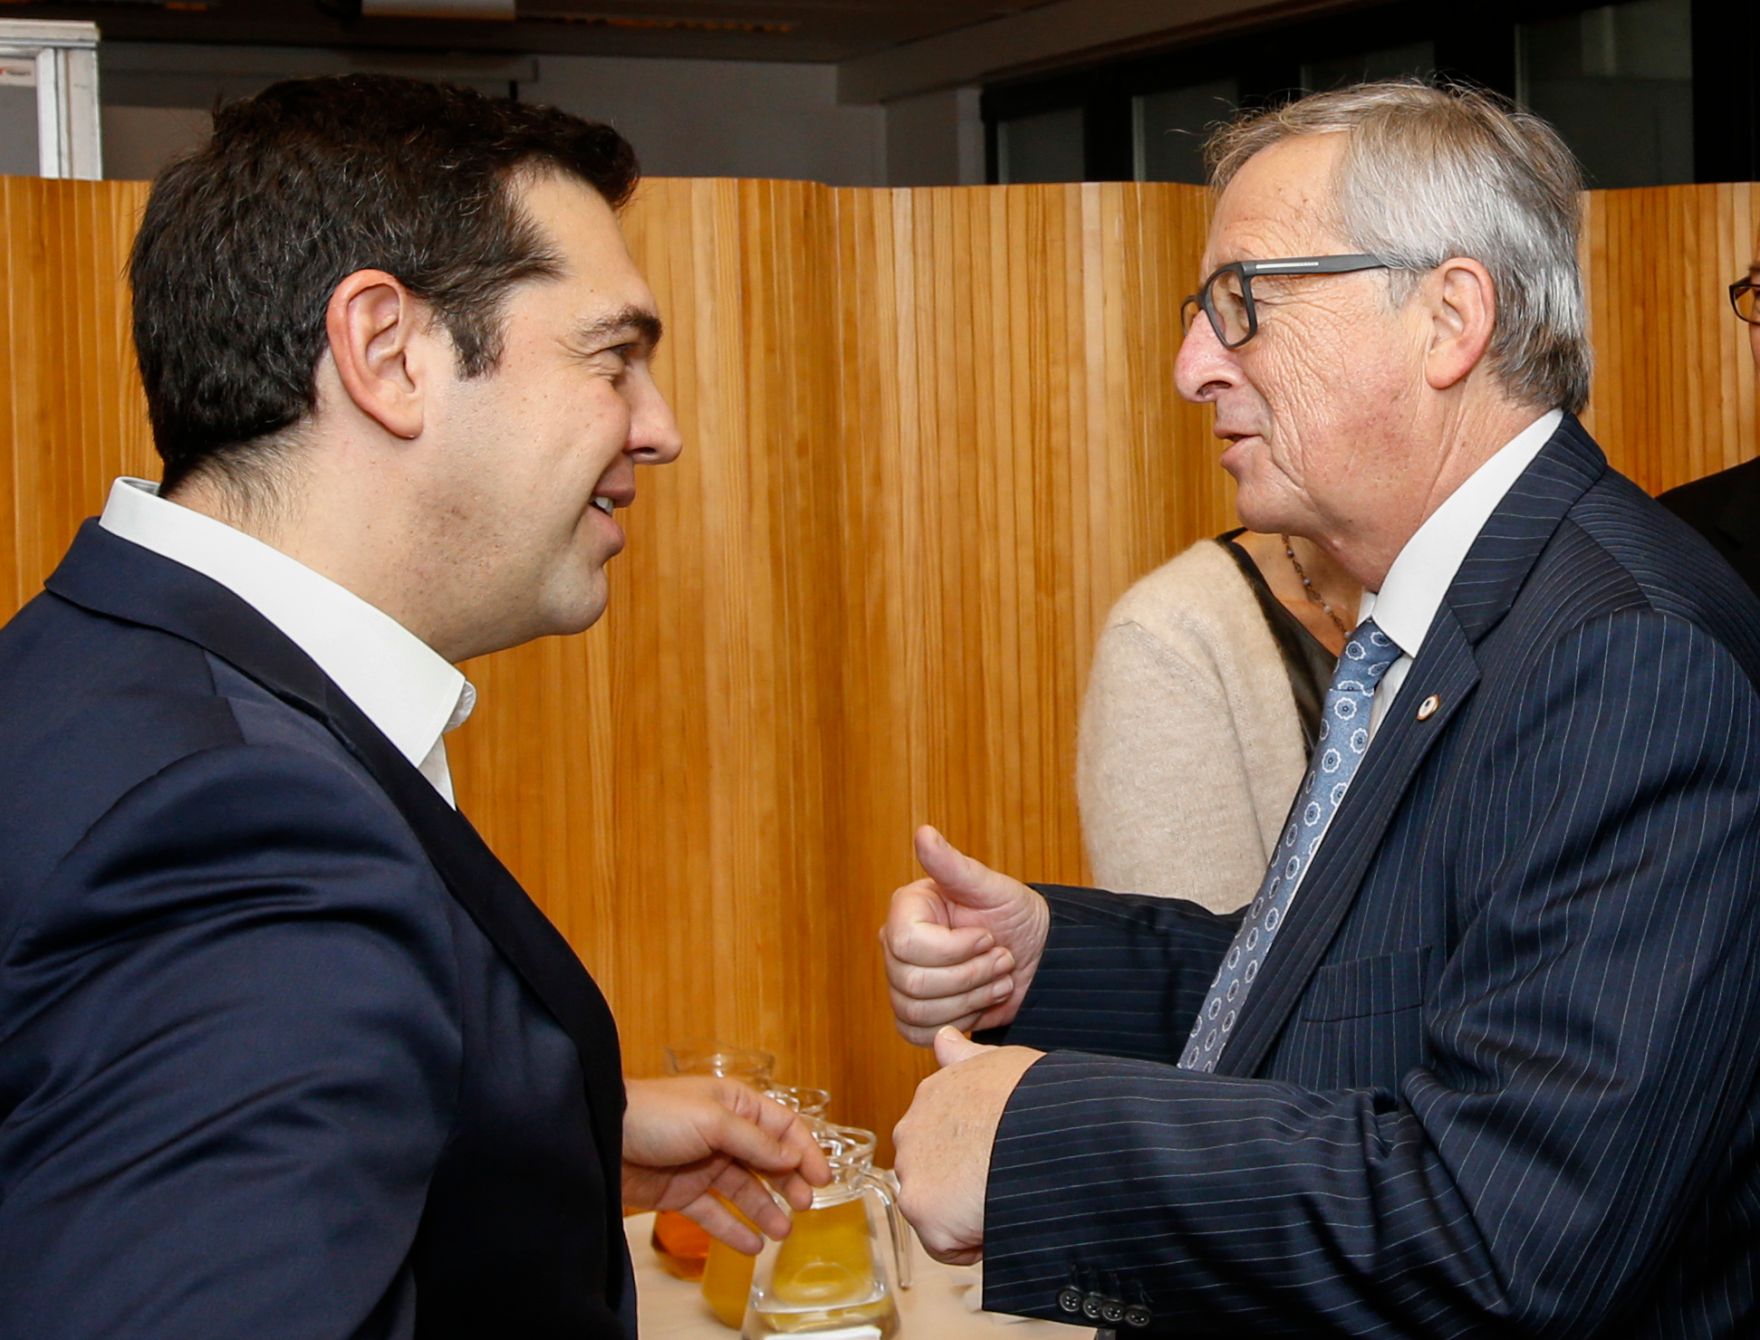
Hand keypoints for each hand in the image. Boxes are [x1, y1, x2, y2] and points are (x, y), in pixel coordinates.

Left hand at [622, 1076, 831, 1252]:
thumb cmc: (657, 1115)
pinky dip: (734, 1229)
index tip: (823, 1179)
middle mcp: (724, 1134)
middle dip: (789, 1182)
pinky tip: (752, 1246)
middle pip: (768, 1160)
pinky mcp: (682, 1192)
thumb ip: (755, 1142)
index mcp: (735, 1105)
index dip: (805, 1150)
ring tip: (783, 1232)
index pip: (782, 1126)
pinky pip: (716, 1213)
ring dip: (766, 1209)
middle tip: (805, 1206)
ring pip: (745, 1190)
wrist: (601, 1137)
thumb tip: (792, 1159)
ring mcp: (703, 1164)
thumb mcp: (712, 1120)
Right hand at [879, 825, 1049, 1044]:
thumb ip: (954, 865)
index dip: (953, 949)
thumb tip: (923, 833)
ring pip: (917, 1011)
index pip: (906, 945)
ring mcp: (901, 982)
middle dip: (970, 976)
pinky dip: (959, 1022)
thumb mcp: (992, 887)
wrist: (1036, 956)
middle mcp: (896, 945)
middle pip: (912, 983)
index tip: (987, 935)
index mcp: (907, 910)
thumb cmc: (1016, 915)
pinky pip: (918, 1033)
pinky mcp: (915, 1014)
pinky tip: (982, 1001)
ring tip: (998, 977)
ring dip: (971, 999)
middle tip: (1001, 958)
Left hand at [892, 1027, 1042, 1264]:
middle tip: (1002, 1178)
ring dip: (963, 1213)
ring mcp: (912, 1170)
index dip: (970, 1149)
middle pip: (930, 1171)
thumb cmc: (1035, 1094)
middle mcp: (911, 1129)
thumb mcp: (1000, 1061)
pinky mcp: (923, 1210)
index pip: (937, 1133)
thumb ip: (965, 1057)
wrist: (1043, 1127)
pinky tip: (996, 1221)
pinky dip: (970, 1244)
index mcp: (932, 1094)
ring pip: (934, 1208)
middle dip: (960, 1183)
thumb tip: (943, 1038)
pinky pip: (945, 1244)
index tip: (996, 1153)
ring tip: (1001, 1198)